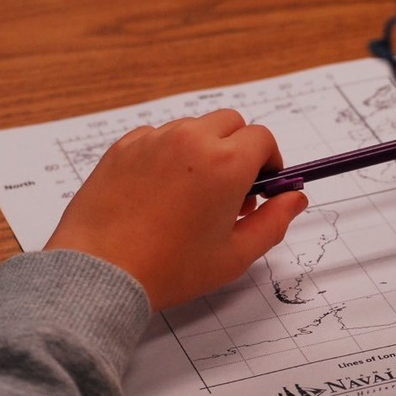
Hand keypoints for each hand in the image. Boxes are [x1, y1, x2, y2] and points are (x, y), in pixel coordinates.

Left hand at [44, 109, 307, 310]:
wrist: (101, 271)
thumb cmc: (169, 268)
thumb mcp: (235, 254)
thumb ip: (274, 221)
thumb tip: (295, 198)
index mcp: (226, 163)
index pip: (262, 138)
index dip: (269, 161)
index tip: (263, 186)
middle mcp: (191, 140)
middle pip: (231, 123)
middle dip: (239, 149)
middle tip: (231, 191)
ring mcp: (153, 139)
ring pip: (193, 128)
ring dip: (203, 151)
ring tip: (191, 196)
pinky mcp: (123, 147)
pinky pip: (158, 137)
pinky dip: (168, 155)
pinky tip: (159, 194)